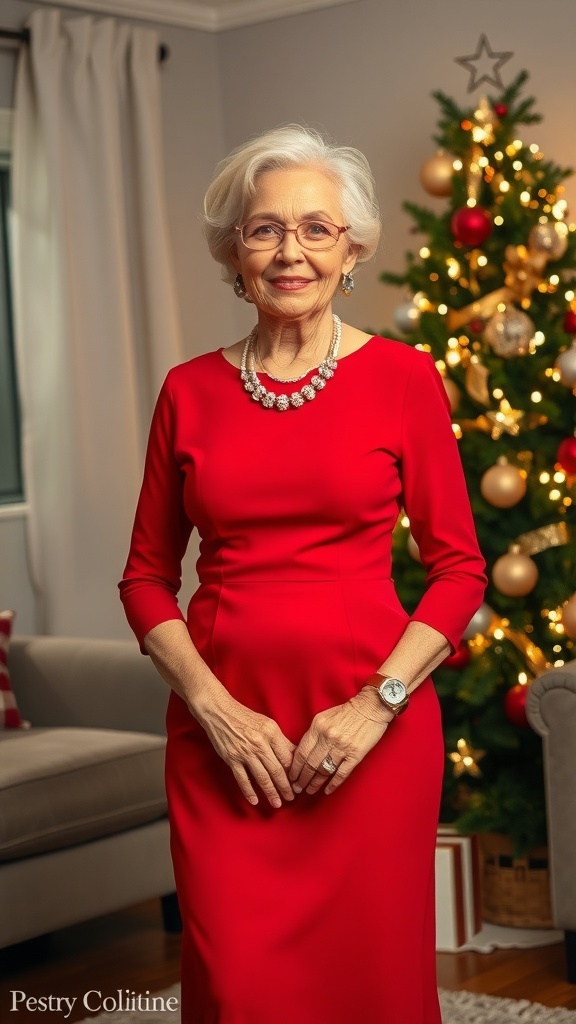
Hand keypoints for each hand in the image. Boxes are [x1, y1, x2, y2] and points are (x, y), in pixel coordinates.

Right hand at [195, 689, 296, 808]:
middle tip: (291, 797)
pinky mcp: (232, 758)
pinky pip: (242, 779)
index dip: (294, 772)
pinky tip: (255, 800)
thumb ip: (280, 740)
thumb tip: (294, 755)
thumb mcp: (267, 723)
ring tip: (277, 803)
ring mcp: (245, 752)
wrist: (219, 712)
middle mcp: (260, 743)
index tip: (298, 782)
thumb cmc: (244, 717)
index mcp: (271, 732)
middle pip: (276, 770)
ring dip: (271, 792)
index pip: (287, 757)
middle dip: (285, 787)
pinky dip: (249, 791)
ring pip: (262, 777)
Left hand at [288, 689, 393, 796]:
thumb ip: (313, 734)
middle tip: (297, 789)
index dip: (294, 768)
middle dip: (302, 779)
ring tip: (309, 791)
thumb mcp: (324, 717)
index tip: (291, 777)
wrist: (371, 707)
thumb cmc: (346, 712)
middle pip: (310, 764)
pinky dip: (333, 784)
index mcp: (318, 727)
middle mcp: (328, 737)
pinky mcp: (356, 754)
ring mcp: (342, 747)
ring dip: (315, 783)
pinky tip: (327, 790)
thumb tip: (302, 753)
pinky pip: (342, 773)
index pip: (301, 752)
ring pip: (324, 770)